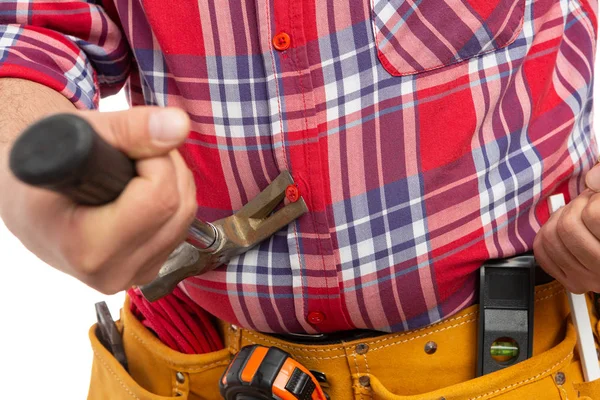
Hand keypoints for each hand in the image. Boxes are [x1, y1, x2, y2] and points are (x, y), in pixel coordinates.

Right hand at [0, 106, 196, 293]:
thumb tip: (179, 126)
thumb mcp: (75, 137)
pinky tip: (142, 188)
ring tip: (136, 167)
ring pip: (186, 215)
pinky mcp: (148, 272)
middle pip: (178, 206)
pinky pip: (183, 226)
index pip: (160, 197)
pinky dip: (173, 197)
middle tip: (134, 151)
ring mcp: (135, 277)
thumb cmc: (46, 170)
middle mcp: (115, 272)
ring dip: (174, 179)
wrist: (31, 208)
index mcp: (89, 249)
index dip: (155, 159)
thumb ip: (130, 129)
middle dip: (167, 166)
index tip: (129, 146)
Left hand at [534, 165, 599, 292]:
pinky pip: (542, 252)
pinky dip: (547, 234)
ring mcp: (589, 279)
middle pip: (567, 227)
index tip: (597, 197)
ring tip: (578, 216)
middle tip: (588, 204)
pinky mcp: (573, 281)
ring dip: (560, 219)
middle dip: (574, 207)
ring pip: (550, 238)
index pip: (592, 216)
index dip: (592, 199)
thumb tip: (591, 178)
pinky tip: (565, 230)